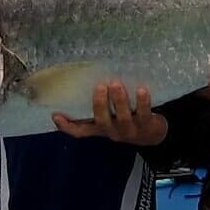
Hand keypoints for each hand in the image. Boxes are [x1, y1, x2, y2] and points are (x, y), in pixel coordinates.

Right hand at [53, 81, 167, 145]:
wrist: (153, 133)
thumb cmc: (127, 117)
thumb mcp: (111, 114)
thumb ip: (101, 102)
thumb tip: (90, 76)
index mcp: (100, 128)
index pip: (80, 131)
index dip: (67, 126)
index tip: (55, 114)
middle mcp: (112, 131)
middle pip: (102, 121)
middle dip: (99, 104)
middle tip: (99, 86)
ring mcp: (129, 130)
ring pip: (122, 117)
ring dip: (119, 101)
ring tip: (116, 84)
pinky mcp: (146, 126)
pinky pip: (143, 114)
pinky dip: (142, 102)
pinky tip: (141, 90)